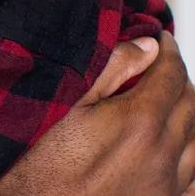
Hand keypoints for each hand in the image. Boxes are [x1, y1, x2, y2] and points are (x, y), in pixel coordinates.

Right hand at [0, 32, 194, 194]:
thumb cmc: (42, 159)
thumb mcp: (68, 101)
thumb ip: (111, 69)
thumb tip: (148, 46)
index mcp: (139, 121)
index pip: (171, 75)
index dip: (169, 52)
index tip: (163, 40)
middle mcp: (163, 154)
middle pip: (191, 105)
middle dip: (180, 79)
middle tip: (164, 65)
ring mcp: (168, 186)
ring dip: (190, 115)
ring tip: (173, 101)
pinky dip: (192, 156)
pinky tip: (179, 150)